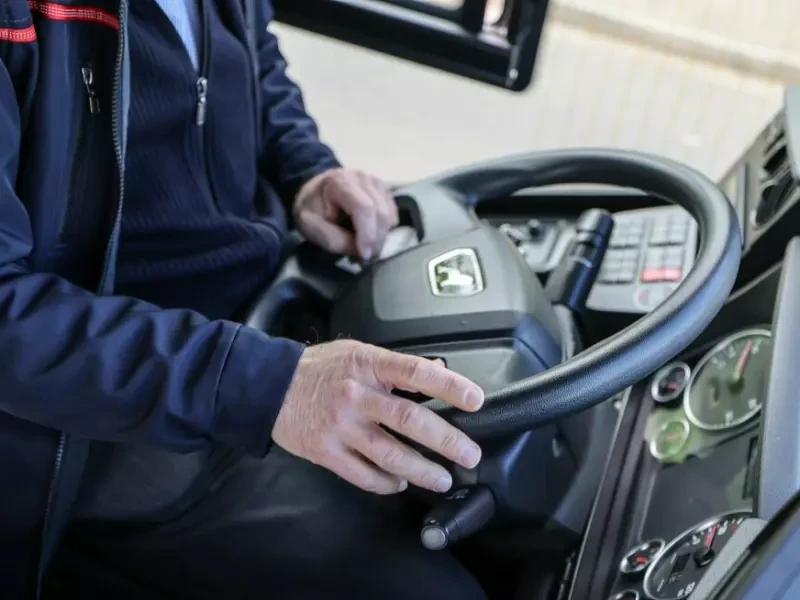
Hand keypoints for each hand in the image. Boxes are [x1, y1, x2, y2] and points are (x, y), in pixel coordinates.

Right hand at [272, 340, 483, 494]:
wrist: (269, 386)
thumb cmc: (319, 368)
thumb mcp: (357, 352)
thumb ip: (393, 366)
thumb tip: (436, 371)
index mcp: (368, 364)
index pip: (417, 372)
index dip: (449, 386)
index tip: (475, 400)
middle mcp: (357, 394)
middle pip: (409, 419)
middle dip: (446, 440)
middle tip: (469, 454)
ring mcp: (341, 425)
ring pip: (389, 454)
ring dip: (421, 470)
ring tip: (442, 479)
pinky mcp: (326, 451)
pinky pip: (363, 474)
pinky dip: (386, 483)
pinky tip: (400, 484)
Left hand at [293, 168, 398, 261]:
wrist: (316, 190)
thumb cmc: (312, 209)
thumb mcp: (310, 226)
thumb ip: (334, 240)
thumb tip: (360, 252)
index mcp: (340, 182)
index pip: (363, 208)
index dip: (367, 234)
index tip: (364, 256)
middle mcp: (363, 178)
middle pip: (381, 214)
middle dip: (375, 242)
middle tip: (365, 260)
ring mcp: (377, 182)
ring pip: (389, 217)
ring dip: (380, 238)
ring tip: (365, 247)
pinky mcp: (385, 191)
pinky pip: (393, 216)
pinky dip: (384, 231)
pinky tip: (369, 233)